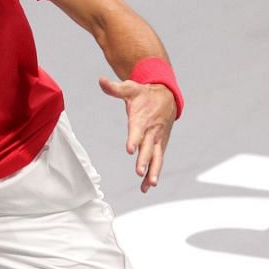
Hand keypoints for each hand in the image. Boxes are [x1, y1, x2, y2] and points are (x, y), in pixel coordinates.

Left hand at [99, 75, 175, 191]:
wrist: (167, 97)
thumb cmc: (144, 95)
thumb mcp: (130, 88)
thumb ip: (115, 88)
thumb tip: (101, 81)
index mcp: (142, 119)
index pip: (137, 130)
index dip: (134, 139)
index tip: (130, 149)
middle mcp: (151, 132)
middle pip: (147, 148)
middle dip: (144, 161)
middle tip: (139, 172)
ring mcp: (157, 140)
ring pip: (156, 158)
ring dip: (153, 172)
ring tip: (150, 185)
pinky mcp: (160, 146)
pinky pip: (157, 161)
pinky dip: (153, 173)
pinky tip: (147, 187)